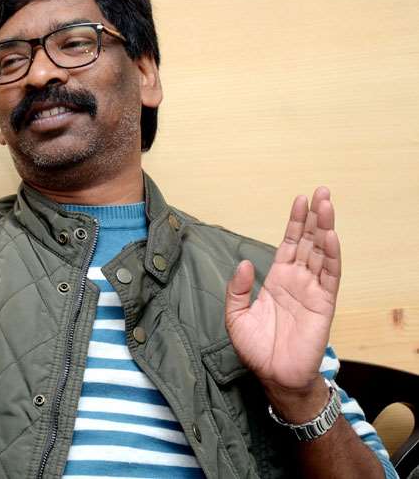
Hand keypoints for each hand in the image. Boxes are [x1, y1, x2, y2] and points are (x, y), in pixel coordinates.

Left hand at [224, 187, 340, 396]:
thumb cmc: (256, 348)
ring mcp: (312, 290)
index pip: (290, 244)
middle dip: (315, 217)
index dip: (295, 222)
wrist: (273, 375)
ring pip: (321, 253)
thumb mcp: (235, 316)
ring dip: (325, 228)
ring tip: (327, 204)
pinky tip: (330, 236)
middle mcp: (298, 280)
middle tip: (321, 192)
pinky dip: (331, 256)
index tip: (299, 200)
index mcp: (278, 279)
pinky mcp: (323, 304)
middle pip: (309, 242)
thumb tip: (245, 263)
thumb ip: (238, 288)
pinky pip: (330, 276)